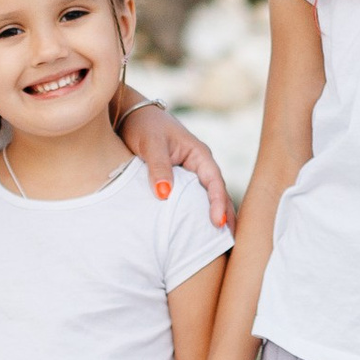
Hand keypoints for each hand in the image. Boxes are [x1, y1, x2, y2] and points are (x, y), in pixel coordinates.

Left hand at [119, 97, 233, 230]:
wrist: (130, 114)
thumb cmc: (142, 125)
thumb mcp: (151, 144)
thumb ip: (158, 168)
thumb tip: (164, 195)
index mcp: (199, 154)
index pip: (214, 182)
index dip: (218, 203)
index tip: (218, 223)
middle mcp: (200, 165)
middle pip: (218, 194)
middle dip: (226, 216)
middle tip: (229, 243)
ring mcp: (192, 173)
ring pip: (208, 198)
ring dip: (216, 217)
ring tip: (221, 244)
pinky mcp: (181, 180)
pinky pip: (194, 200)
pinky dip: (199, 215)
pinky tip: (198, 233)